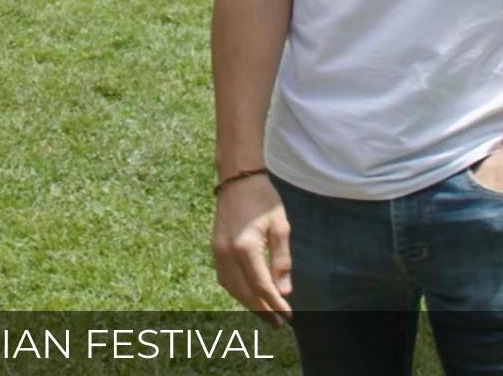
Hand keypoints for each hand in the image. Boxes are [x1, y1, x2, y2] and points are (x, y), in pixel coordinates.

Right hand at [211, 175, 291, 326]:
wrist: (238, 178)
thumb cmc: (263, 200)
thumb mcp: (280, 227)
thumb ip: (282, 260)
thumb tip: (284, 291)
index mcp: (245, 247)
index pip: (261, 286)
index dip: (275, 304)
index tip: (288, 316)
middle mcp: (227, 253)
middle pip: (244, 292)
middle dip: (262, 310)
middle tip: (278, 323)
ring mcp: (217, 251)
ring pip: (231, 288)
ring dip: (248, 303)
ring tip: (265, 312)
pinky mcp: (214, 247)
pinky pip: (224, 278)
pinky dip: (236, 290)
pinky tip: (248, 293)